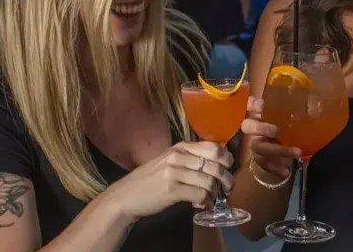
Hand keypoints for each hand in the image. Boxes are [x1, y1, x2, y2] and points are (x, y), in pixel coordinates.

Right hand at [103, 141, 232, 219]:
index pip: (214, 148)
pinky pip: (200, 194)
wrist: (125, 197)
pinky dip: (205, 202)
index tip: (227, 169)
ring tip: (210, 199)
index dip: (227, 159)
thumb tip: (218, 164)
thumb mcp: (170, 161)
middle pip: (216, 165)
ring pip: (210, 181)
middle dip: (226, 180)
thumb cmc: (150, 180)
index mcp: (181, 147)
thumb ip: (190, 159)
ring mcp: (174, 172)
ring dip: (215, 194)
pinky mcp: (171, 189)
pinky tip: (200, 204)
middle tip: (226, 190)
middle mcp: (178, 156)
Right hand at [242, 96, 301, 178]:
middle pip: (248, 126)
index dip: (253, 104)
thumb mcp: (290, 119)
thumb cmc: (285, 128)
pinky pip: (265, 164)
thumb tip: (315, 105)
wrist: (277, 153)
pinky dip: (276, 167)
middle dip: (261, 128)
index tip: (262, 104)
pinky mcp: (259, 159)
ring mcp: (255, 144)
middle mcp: (254, 128)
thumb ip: (296, 112)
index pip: (250, 105)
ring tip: (296, 152)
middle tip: (276, 130)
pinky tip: (286, 170)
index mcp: (261, 114)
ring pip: (260, 147)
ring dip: (278, 150)